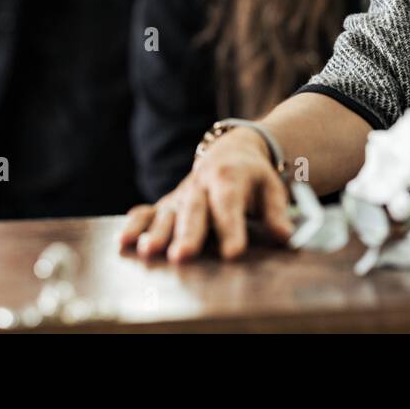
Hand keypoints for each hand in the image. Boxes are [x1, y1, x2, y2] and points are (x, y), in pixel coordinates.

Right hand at [120, 129, 293, 261]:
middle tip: (183, 256)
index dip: (231, 229)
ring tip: (148, 252)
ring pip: (167, 214)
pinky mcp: (167, 204)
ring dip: (156, 234)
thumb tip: (286, 237)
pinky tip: (124, 242)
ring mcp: (181, 195)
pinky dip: (135, 225)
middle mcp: (201, 186)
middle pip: (194, 211)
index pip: (230, 206)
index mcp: (229, 179)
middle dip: (187, 235)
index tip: (233, 253)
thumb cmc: (253, 178)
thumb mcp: (271, 189)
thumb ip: (277, 214)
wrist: (231, 151)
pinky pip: (146, 212)